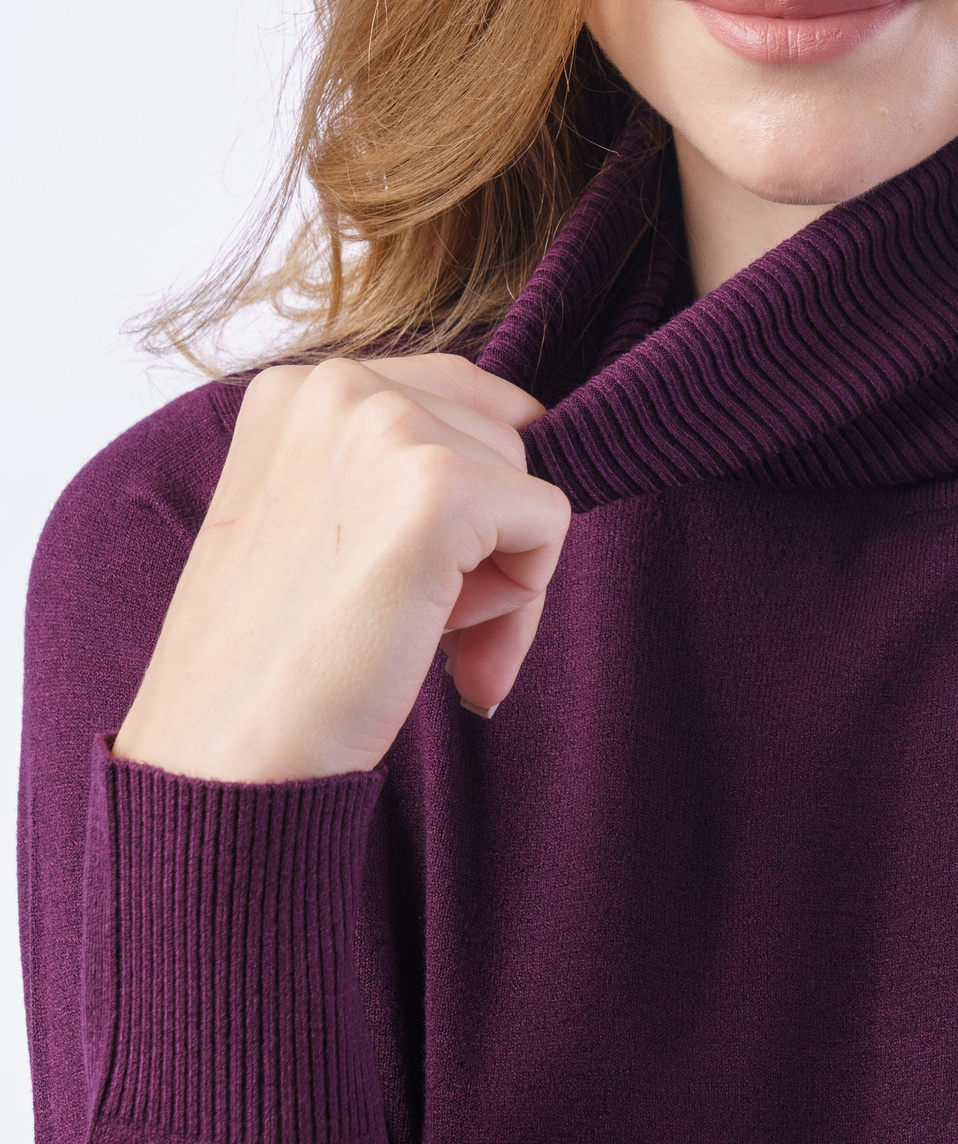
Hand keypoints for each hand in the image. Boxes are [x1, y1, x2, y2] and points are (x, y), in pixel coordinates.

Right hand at [111, 355, 570, 782]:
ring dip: (497, 574)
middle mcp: (339, 385)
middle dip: (485, 537)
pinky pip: (551, 522)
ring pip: (529, 481)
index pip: (459, 397)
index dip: (467, 494)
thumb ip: (395, 469)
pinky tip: (443, 641)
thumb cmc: (271, 659)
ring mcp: (387, 427)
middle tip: (415, 620)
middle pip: (501, 437)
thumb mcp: (318, 520)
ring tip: (411, 630)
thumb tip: (541, 433)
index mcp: (300, 386)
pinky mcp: (440, 486)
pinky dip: (523, 597)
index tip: (418, 573)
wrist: (220, 758)